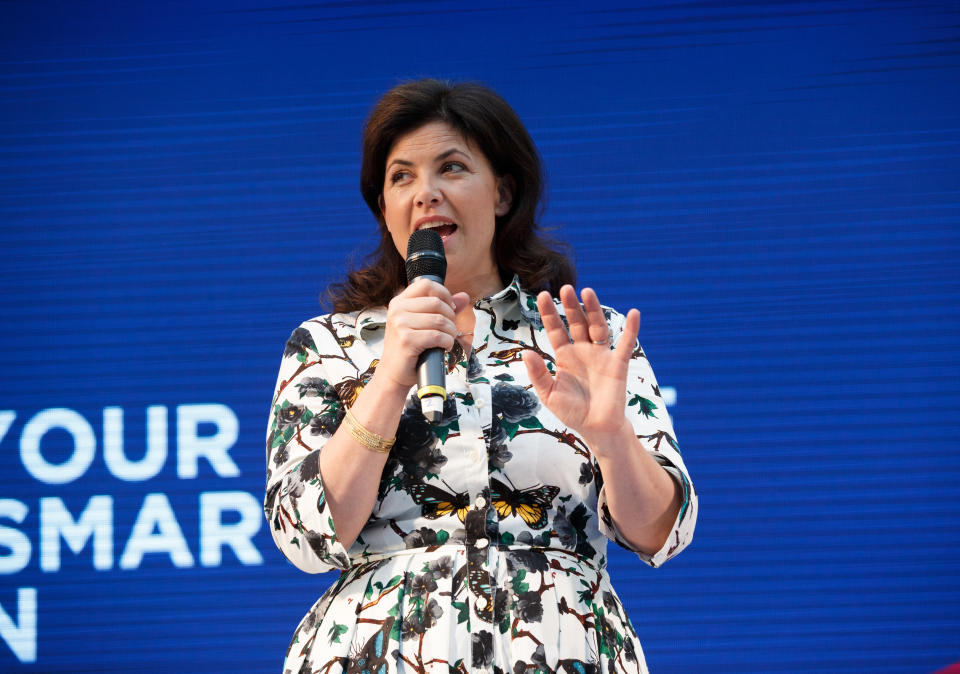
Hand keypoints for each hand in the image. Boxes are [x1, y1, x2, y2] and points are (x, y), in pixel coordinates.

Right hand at [372, 279, 470, 392]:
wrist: (393, 375)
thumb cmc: (409, 350)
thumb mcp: (423, 324)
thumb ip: (443, 309)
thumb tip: (464, 296)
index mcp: (399, 302)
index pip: (426, 284)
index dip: (444, 294)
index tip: (450, 309)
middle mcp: (397, 310)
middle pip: (437, 302)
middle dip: (451, 317)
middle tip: (449, 330)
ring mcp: (400, 324)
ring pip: (440, 320)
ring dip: (450, 332)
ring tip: (447, 340)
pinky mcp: (407, 340)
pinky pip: (438, 336)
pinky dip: (447, 342)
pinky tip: (443, 347)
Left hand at [521, 285, 639, 453]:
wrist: (596, 428)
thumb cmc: (572, 412)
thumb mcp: (549, 394)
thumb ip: (538, 374)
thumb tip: (527, 353)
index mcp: (564, 356)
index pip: (555, 329)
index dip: (549, 313)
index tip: (542, 296)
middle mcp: (583, 350)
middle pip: (576, 322)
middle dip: (571, 306)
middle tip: (566, 288)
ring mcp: (601, 355)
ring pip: (597, 327)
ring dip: (593, 310)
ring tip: (587, 292)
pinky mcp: (617, 364)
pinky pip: (625, 344)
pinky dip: (631, 329)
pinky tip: (634, 314)